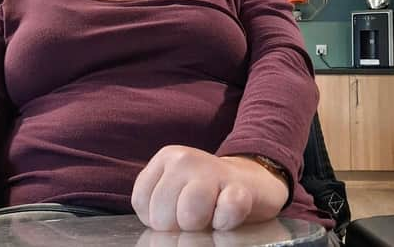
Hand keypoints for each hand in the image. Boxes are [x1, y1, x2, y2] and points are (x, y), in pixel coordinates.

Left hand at [131, 145, 288, 231]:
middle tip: (195, 213)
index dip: (156, 217)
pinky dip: (225, 222)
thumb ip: (157, 204)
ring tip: (210, 214)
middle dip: (178, 225)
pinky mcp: (240, 186)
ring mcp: (213, 169)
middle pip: (162, 216)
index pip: (142, 202)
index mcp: (165, 158)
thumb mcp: (173, 189)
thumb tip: (161, 235)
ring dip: (201, 225)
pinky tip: (227, 213)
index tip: (174, 208)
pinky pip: (225, 213)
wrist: (251, 181)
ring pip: (189, 215)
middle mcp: (185, 159)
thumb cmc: (206, 193)